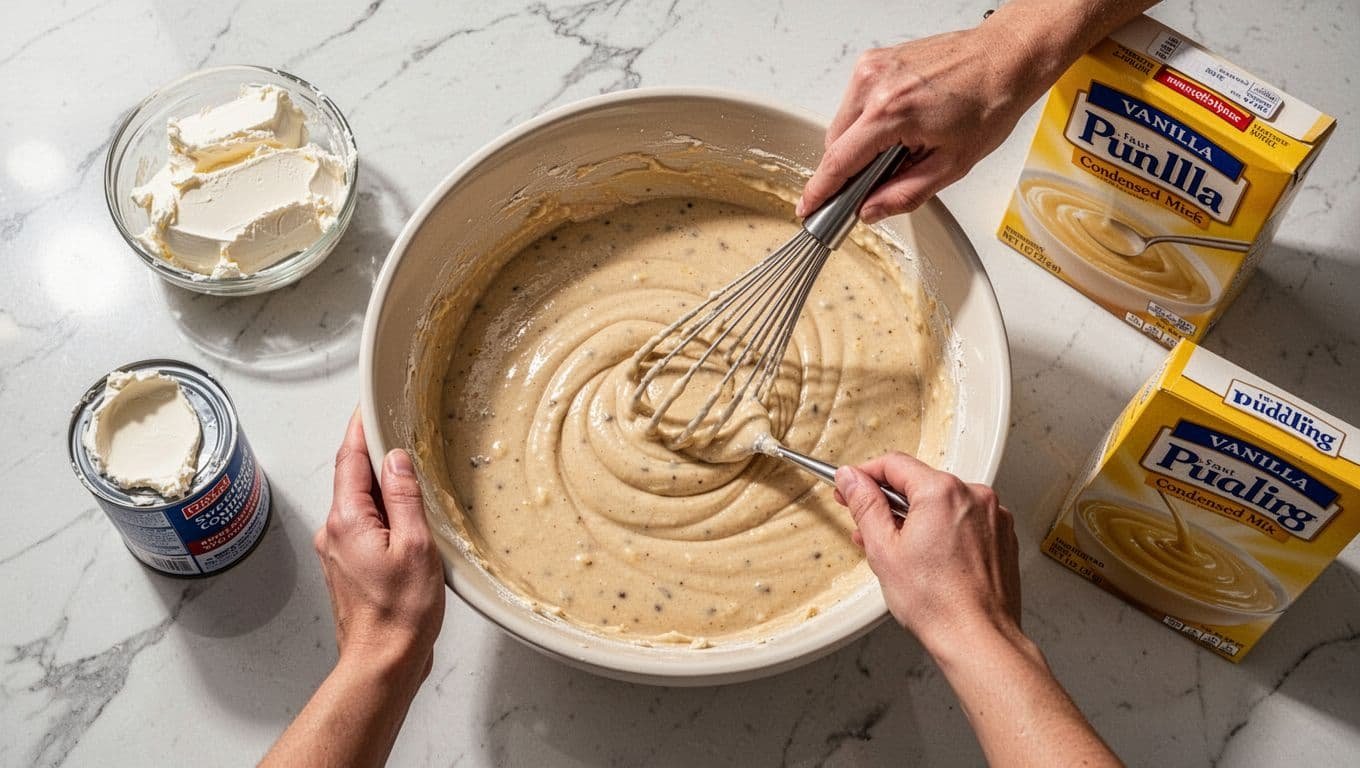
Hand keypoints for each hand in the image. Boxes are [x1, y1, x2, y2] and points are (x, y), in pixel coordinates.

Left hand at [314, 411, 445, 683]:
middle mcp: (334, 532)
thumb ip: (404, 496)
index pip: (350, 458)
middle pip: (352, 477)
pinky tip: (406, 518)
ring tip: (411, 476)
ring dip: (381, 486)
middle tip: (400, 431)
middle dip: (374, 453)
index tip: (369, 404)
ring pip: (359, 503)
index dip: (360, 427)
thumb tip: (396, 458)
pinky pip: (363, 525)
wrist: (383, 662)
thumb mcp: (415, 544)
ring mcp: (338, 551)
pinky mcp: (349, 567)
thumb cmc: (401, 613)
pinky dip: (382, 512)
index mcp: (347, 520)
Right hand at [796, 24, 1047, 221]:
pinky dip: (868, 120)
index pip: (838, 161)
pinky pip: (856, 102)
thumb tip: (870, 211)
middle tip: (881, 178)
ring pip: (843, 123)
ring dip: (861, 142)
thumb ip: (904, 194)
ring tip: (902, 144)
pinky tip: (901, 122)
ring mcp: (872, 67)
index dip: (820, 190)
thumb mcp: (951, 164)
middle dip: (851, 168)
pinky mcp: (876, 60)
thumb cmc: (988, 102)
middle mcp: (874, 84)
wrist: (1004, 58)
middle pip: (835, 143)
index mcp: (890, 112)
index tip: (807, 207)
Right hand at [833, 453, 1020, 652]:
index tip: (851, 487)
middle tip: (868, 526)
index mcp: (942, 492)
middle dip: (891, 502)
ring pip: (943, 503)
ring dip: (917, 518)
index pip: (894, 464)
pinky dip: (944, 530)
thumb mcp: (884, 550)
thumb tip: (851, 478)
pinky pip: (965, 520)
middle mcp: (974, 496)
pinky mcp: (1003, 536)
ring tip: (899, 551)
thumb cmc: (937, 604)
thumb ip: (865, 504)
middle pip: (920, 483)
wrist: (978, 639)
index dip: (865, 475)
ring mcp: (993, 516)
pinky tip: (930, 558)